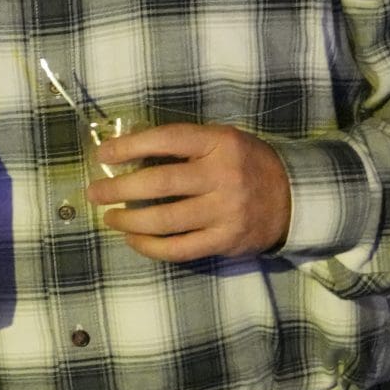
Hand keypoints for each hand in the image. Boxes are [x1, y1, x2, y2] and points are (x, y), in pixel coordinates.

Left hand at [89, 122, 290, 261]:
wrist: (295, 197)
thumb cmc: (246, 163)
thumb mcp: (222, 140)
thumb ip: (184, 145)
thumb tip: (128, 151)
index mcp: (219, 143)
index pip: (167, 140)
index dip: (129, 146)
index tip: (102, 153)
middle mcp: (223, 176)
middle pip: (159, 183)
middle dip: (119, 188)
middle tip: (94, 192)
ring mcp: (225, 212)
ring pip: (165, 220)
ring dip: (129, 220)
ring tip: (109, 217)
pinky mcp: (226, 241)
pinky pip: (179, 249)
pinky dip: (150, 246)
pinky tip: (133, 240)